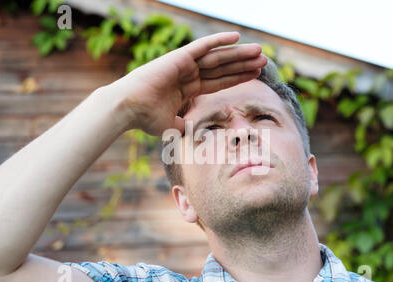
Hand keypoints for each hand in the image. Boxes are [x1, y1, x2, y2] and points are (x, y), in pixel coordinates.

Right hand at [106, 31, 267, 135]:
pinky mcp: (179, 57)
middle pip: (223, 68)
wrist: (128, 109)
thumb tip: (190, 134)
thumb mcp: (171, 125)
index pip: (220, 82)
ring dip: (239, 54)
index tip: (256, 75)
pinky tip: (237, 37)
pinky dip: (219, 40)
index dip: (238, 77)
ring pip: (218, 57)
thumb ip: (184, 126)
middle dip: (244, 65)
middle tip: (264, 61)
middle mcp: (189, 74)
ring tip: (259, 52)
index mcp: (189, 89)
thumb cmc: (145, 119)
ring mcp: (185, 65)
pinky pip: (203, 46)